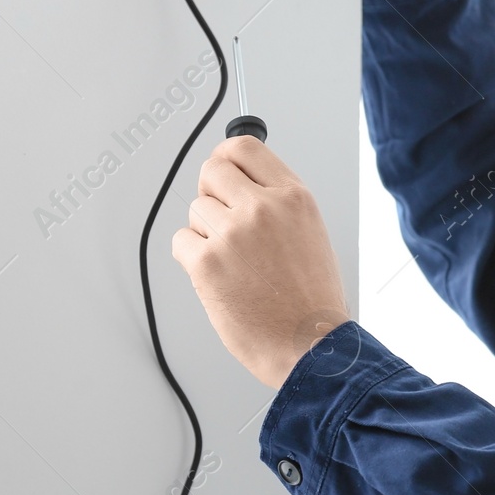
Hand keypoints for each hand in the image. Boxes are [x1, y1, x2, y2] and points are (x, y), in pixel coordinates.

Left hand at [171, 134, 351, 389]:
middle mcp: (263, 208)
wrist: (311, 346)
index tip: (222, 167)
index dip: (226, 156)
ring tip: (234, 262)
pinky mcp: (207, 263)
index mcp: (294, 197)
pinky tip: (220, 277)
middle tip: (221, 218)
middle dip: (211, 192)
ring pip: (196, 210)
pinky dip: (192, 259)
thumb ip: (277, 202)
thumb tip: (241, 182)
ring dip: (206, 232)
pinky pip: (181, 242)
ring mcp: (233, 233)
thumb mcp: (311, 232)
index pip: (245, 147)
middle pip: (212, 171)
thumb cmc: (312, 300)